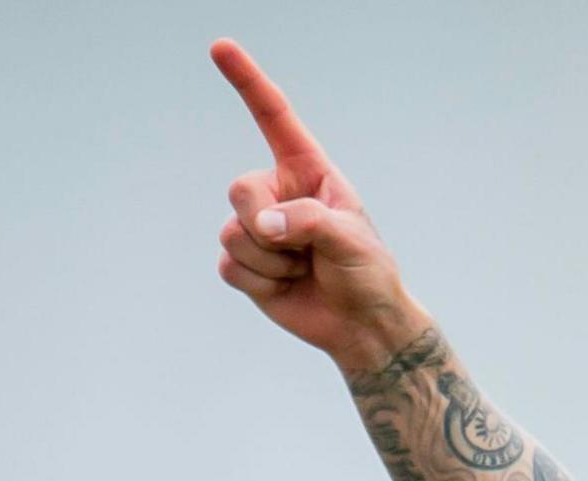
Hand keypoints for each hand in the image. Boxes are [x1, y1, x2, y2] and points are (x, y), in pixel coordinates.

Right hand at [208, 39, 420, 371]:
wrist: (361, 325)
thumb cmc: (367, 273)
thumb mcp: (351, 239)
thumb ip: (308, 221)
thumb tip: (262, 223)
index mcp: (307, 171)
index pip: (273, 118)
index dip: (247, 82)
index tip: (220, 47)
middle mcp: (277, 193)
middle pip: (239, 188)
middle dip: (265, 222)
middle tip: (300, 247)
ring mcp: (258, 228)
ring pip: (233, 233)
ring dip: (271, 262)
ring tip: (302, 269)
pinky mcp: (245, 264)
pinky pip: (230, 266)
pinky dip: (260, 282)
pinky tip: (286, 286)